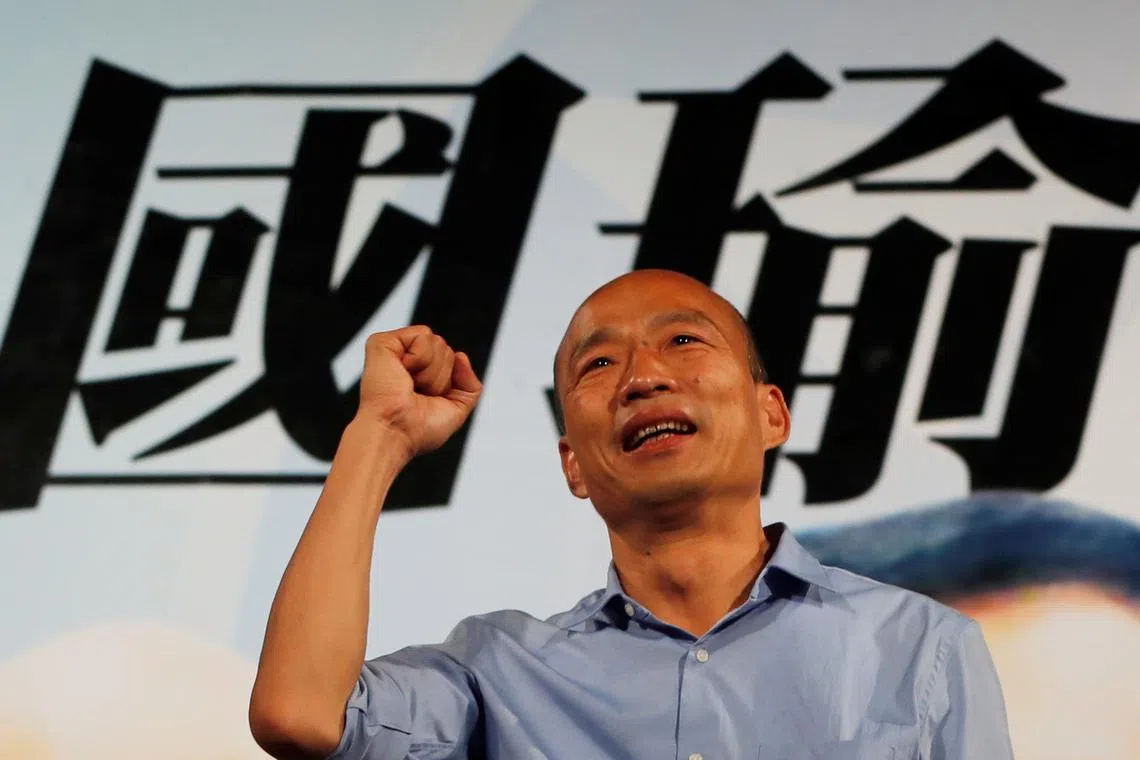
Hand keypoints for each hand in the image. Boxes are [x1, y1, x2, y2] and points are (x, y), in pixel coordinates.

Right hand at [356, 326, 482, 461]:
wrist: (394, 432)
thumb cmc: (416, 430)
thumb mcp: (457, 410)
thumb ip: (470, 385)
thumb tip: (461, 356)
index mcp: (421, 377)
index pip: (451, 361)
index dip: (448, 382)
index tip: (427, 400)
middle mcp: (407, 363)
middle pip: (446, 350)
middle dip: (441, 376)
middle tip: (417, 393)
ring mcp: (395, 351)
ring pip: (438, 342)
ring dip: (430, 371)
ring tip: (409, 385)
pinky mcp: (383, 342)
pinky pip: (423, 335)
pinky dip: (420, 358)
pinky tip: (403, 372)